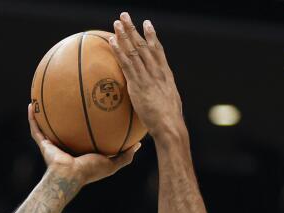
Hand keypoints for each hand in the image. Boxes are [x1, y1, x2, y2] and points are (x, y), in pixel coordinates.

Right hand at [28, 103, 138, 184]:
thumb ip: (125, 155)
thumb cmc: (89, 172)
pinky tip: (31, 103)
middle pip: (66, 124)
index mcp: (81, 149)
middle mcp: (66, 145)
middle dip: (66, 110)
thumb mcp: (112, 164)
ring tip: (44, 95)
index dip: (88, 119)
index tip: (94, 103)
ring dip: (45, 111)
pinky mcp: (43, 144)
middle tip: (70, 93)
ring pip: (48, 124)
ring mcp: (53, 144)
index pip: (84, 131)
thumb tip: (138, 144)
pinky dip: (32, 117)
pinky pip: (35, 128)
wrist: (69, 177)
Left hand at [109, 13, 184, 140]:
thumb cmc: (169, 121)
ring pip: (135, 51)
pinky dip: (119, 51)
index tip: (147, 24)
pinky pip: (126, 64)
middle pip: (144, 45)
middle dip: (134, 29)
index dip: (152, 36)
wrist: (170, 125)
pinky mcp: (138, 85)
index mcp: (165, 74)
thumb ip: (161, 97)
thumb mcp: (168, 104)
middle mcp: (157, 71)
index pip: (158, 51)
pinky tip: (113, 42)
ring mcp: (148, 76)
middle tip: (125, 16)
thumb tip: (156, 99)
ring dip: (125, 35)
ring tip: (117, 22)